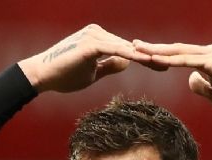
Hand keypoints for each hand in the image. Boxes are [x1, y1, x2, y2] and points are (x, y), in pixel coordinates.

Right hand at [18, 24, 156, 93]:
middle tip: (170, 64)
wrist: (41, 75)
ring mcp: (94, 36)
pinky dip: (131, 56)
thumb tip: (125, 63)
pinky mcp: (91, 44)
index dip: (144, 58)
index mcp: (99, 39)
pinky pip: (115, 50)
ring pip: (125, 48)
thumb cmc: (63, 75)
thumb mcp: (92, 73)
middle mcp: (98, 33)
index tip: (161, 66)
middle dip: (148, 57)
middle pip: (129, 46)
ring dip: (143, 57)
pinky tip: (145, 62)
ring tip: (162, 64)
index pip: (126, 49)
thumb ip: (108, 66)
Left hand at [132, 41, 211, 116]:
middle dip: (153, 47)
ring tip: (137, 49)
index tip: (143, 55)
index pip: (179, 55)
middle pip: (175, 49)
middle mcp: (209, 52)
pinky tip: (156, 59)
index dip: (161, 55)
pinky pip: (188, 60)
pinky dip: (171, 60)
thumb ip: (202, 86)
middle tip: (132, 45)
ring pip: (179, 51)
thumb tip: (189, 80)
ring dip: (157, 50)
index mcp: (208, 59)